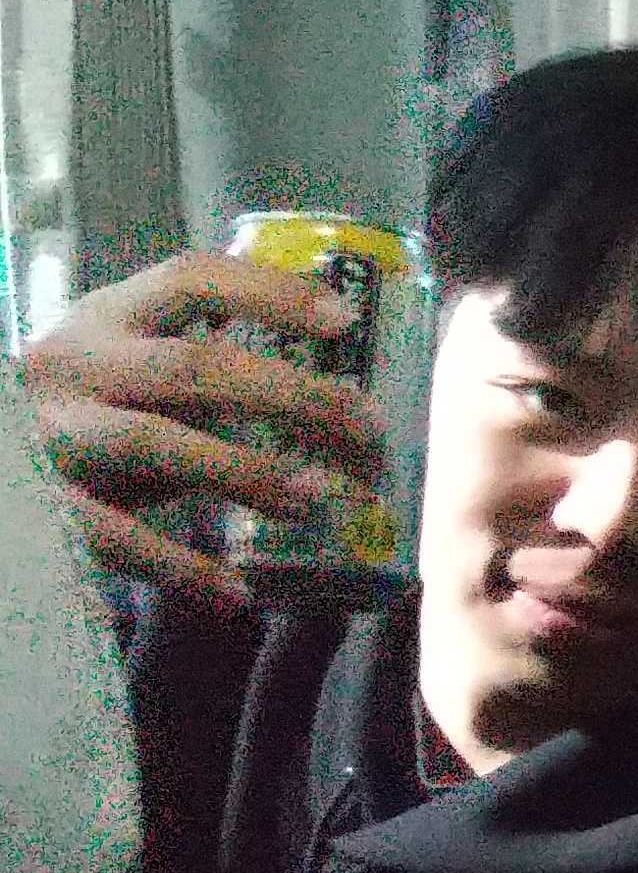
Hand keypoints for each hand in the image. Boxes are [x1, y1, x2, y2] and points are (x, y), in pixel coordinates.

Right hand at [23, 249, 388, 599]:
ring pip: (154, 442)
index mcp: (108, 318)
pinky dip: (180, 566)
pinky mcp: (38, 500)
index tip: (346, 320)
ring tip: (313, 500)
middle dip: (290, 396)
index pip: (191, 280)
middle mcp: (75, 364)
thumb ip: (206, 379)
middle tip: (364, 430)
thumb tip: (337, 418)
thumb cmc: (82, 413)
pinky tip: (235, 592)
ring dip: (244, 470)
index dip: (270, 294)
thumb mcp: (130, 371)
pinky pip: (115, 536)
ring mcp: (51, 432)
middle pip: (192, 368)